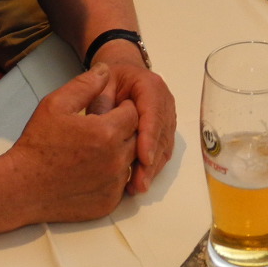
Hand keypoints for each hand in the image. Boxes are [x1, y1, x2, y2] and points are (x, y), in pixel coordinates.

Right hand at [8, 65, 140, 221]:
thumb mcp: (55, 105)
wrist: (21, 188)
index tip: (107, 111)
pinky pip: (122, 184)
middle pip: (138, 136)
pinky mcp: (109, 203)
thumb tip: (105, 70)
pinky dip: (113, 175)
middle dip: (125, 129)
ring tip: (97, 149)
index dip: (122, 108)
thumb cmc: (37, 145)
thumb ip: (85, 85)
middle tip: (102, 129)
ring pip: (132, 161)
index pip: (133, 112)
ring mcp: (114, 184)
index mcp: (106, 132)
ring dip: (121, 152)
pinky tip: (93, 170)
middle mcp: (116, 159)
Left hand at [89, 54, 176, 193]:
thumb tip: (104, 124)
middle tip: (139, 182)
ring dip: (153, 168)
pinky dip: (152, 168)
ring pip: (165, 146)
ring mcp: (166, 118)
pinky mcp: (164, 132)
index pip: (153, 112)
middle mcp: (164, 102)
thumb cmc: (108, 83)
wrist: (120, 78)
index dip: (150, 136)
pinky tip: (139, 183)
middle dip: (152, 160)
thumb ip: (103, 103)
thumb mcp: (101, 86)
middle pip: (162, 133)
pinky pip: (162, 151)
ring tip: (137, 187)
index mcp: (150, 86)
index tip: (143, 158)